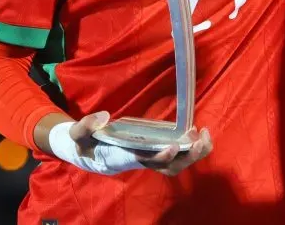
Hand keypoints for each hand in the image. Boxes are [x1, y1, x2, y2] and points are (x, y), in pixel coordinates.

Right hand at [53, 111, 213, 176]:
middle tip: (199, 141)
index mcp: (123, 157)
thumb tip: (105, 116)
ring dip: (193, 154)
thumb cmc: (85, 143)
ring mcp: (150, 159)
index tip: (174, 145)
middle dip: (186, 158)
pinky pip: (178, 156)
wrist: (90, 152)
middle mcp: (140, 161)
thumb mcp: (79, 133)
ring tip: (205, 136)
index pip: (145, 161)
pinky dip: (191, 148)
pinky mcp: (156, 152)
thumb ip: (87, 125)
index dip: (160, 157)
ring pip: (176, 165)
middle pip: (168, 168)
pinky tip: (199, 133)